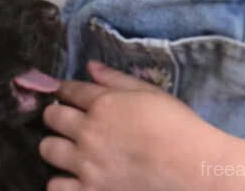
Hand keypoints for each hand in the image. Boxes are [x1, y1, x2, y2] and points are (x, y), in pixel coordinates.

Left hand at [39, 61, 227, 190]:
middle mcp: (88, 132)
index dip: (63, 90)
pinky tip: (72, 179)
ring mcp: (87, 165)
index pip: (69, 90)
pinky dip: (60, 182)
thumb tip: (90, 66)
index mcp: (103, 104)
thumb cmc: (178, 128)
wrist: (196, 170)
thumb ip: (116, 79)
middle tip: (64, 120)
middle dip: (55, 115)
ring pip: (48, 149)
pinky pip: (56, 187)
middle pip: (52, 117)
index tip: (63, 93)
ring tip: (67, 150)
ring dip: (54, 147)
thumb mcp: (150, 93)